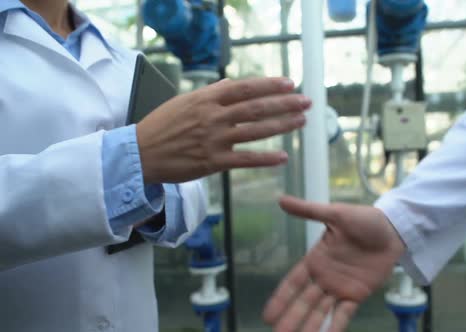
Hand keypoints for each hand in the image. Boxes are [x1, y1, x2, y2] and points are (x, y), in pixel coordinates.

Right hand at [136, 77, 309, 183]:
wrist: (140, 153)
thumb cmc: (161, 126)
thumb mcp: (184, 101)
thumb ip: (210, 94)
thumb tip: (231, 85)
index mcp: (206, 99)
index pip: (245, 88)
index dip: (269, 85)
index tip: (290, 83)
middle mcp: (213, 116)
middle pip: (256, 107)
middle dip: (284, 103)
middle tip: (306, 102)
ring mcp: (214, 139)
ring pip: (255, 131)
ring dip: (281, 125)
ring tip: (301, 121)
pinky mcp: (212, 162)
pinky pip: (244, 159)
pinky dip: (265, 158)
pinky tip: (282, 156)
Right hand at [263, 196, 406, 331]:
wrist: (393, 229)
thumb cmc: (364, 220)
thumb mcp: (335, 214)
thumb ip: (308, 211)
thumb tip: (281, 199)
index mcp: (316, 259)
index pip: (293, 283)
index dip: (281, 299)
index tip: (268, 315)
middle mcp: (324, 277)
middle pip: (304, 302)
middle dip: (291, 318)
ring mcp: (340, 288)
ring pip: (320, 311)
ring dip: (308, 326)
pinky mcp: (357, 295)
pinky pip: (343, 314)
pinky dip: (334, 327)